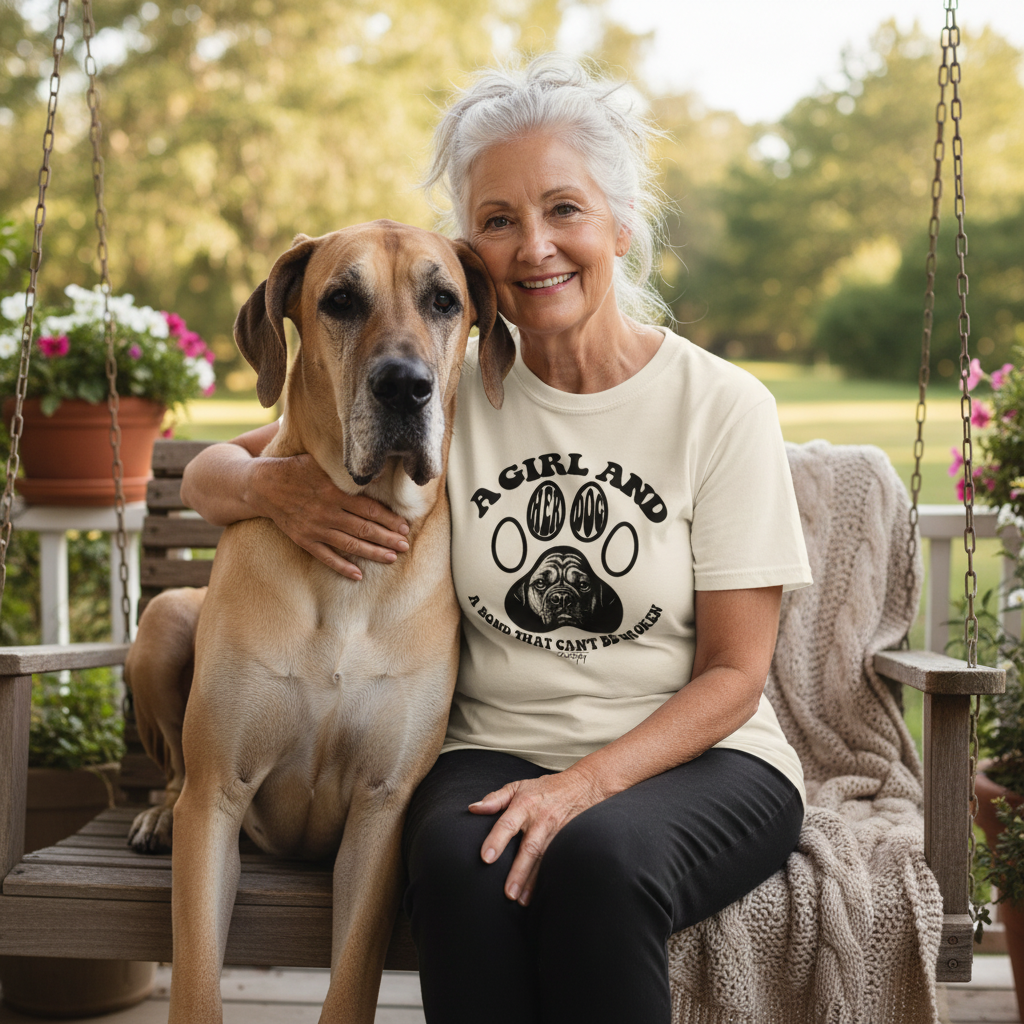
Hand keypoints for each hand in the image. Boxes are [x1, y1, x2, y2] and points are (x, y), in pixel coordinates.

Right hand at [249, 452, 409, 580]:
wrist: (262, 485)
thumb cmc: (295, 469)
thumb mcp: (321, 462)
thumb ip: (347, 469)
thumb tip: (379, 470)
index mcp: (334, 492)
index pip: (369, 509)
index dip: (389, 519)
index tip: (404, 526)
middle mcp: (327, 512)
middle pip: (364, 528)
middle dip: (387, 538)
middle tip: (405, 546)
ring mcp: (315, 529)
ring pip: (349, 544)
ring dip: (372, 553)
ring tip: (391, 558)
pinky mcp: (304, 540)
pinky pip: (326, 557)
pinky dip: (342, 567)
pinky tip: (358, 575)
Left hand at [469, 767, 606, 906]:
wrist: (582, 786)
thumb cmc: (544, 789)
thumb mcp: (518, 786)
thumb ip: (495, 799)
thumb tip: (473, 808)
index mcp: (524, 804)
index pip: (508, 823)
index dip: (497, 840)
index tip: (486, 858)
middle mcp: (541, 819)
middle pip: (529, 847)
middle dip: (519, 871)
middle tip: (509, 893)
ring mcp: (557, 831)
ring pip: (545, 858)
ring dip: (534, 880)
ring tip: (523, 901)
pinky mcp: (568, 840)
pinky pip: (558, 861)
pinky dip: (551, 877)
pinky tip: (543, 893)